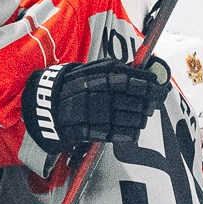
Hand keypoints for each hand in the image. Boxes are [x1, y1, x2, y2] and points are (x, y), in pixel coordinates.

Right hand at [25, 58, 161, 152]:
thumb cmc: (70, 87)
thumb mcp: (87, 71)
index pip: (128, 79)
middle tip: (156, 103)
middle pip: (129, 99)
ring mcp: (87, 113)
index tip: (160, 86)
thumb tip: (138, 69)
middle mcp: (92, 94)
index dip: (148, 84)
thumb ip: (111, 69)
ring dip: (138, 118)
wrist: (42, 105)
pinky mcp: (82, 130)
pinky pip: (109, 134)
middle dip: (148, 102)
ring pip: (123, 117)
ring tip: (144, 118)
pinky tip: (133, 132)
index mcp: (94, 77)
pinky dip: (124, 134)